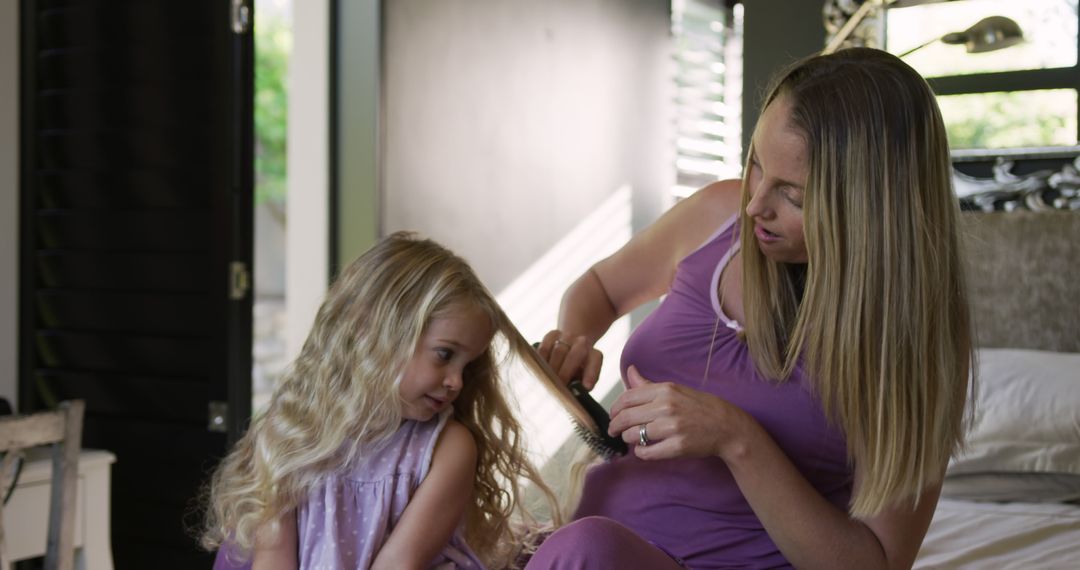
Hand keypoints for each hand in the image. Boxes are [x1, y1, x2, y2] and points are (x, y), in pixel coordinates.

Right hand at [536, 330, 603, 389]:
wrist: (570, 346)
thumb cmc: (577, 369)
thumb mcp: (583, 378)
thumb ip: (581, 385)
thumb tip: (573, 391)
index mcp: (594, 355)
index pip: (595, 362)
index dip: (591, 374)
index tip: (586, 387)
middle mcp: (583, 342)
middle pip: (574, 355)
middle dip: (565, 373)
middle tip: (557, 386)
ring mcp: (567, 336)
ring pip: (558, 350)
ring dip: (552, 367)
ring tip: (547, 380)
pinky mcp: (553, 334)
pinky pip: (545, 346)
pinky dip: (541, 359)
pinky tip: (539, 369)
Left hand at [608, 366, 759, 460]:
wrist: (727, 426)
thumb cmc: (699, 407)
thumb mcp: (675, 390)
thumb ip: (648, 385)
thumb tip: (630, 370)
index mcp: (665, 390)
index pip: (627, 398)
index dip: (615, 409)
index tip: (613, 416)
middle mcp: (666, 406)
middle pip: (626, 417)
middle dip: (615, 426)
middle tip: (614, 431)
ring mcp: (672, 427)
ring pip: (633, 435)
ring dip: (628, 439)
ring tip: (632, 439)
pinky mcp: (677, 446)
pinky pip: (647, 452)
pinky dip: (640, 453)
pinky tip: (643, 450)